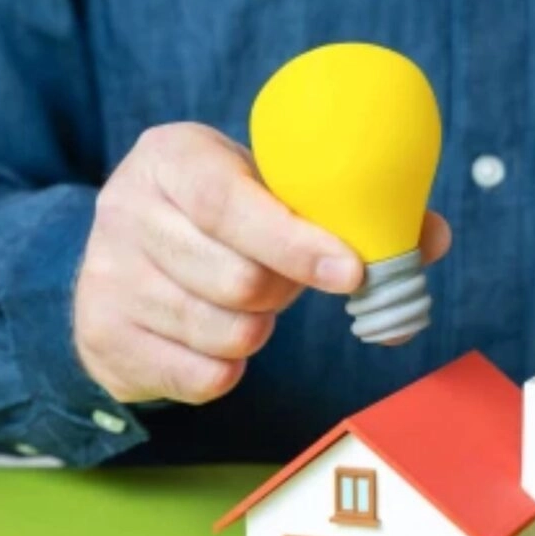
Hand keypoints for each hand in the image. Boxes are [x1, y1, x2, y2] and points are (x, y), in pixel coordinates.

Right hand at [73, 123, 450, 403]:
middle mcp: (126, 210)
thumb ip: (346, 209)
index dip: (296, 243)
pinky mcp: (104, 338)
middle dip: (282, 292)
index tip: (351, 271)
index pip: (229, 203)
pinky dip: (228, 368)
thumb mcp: (264, 189)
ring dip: (258, 329)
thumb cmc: (219, 219)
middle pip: (237, 279)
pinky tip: (218, 339)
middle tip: (284, 282)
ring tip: (249, 305)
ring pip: (224, 331)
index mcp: (172, 157)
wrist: (121, 261)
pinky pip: (200, 378)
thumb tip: (430, 238)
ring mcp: (107, 277)